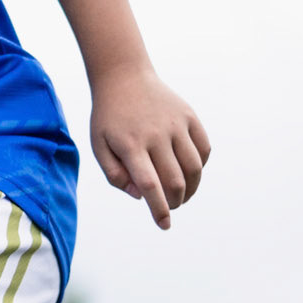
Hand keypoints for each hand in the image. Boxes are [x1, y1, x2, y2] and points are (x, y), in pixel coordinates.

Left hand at [89, 64, 210, 229]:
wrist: (124, 77)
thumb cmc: (109, 118)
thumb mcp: (99, 146)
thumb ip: (116, 175)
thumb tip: (140, 195)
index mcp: (131, 145)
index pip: (150, 185)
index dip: (159, 209)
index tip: (164, 225)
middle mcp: (156, 134)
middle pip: (175, 180)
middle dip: (175, 202)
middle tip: (169, 207)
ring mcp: (176, 124)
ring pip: (194, 167)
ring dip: (191, 189)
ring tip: (182, 196)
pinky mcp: (189, 116)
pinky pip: (204, 149)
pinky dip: (200, 167)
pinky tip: (189, 172)